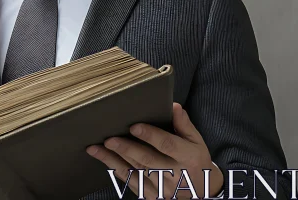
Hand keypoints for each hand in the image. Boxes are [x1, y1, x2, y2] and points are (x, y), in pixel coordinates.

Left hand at [86, 103, 223, 198]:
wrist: (201, 194)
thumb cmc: (196, 162)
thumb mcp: (197, 142)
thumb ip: (184, 125)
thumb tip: (173, 106)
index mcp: (188, 157)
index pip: (167, 145)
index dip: (151, 136)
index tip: (134, 127)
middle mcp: (174, 174)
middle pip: (147, 160)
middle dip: (126, 148)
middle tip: (109, 139)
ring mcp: (162, 188)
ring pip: (134, 172)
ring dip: (113, 159)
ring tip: (96, 148)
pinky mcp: (151, 196)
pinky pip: (131, 182)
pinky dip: (116, 170)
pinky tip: (104, 160)